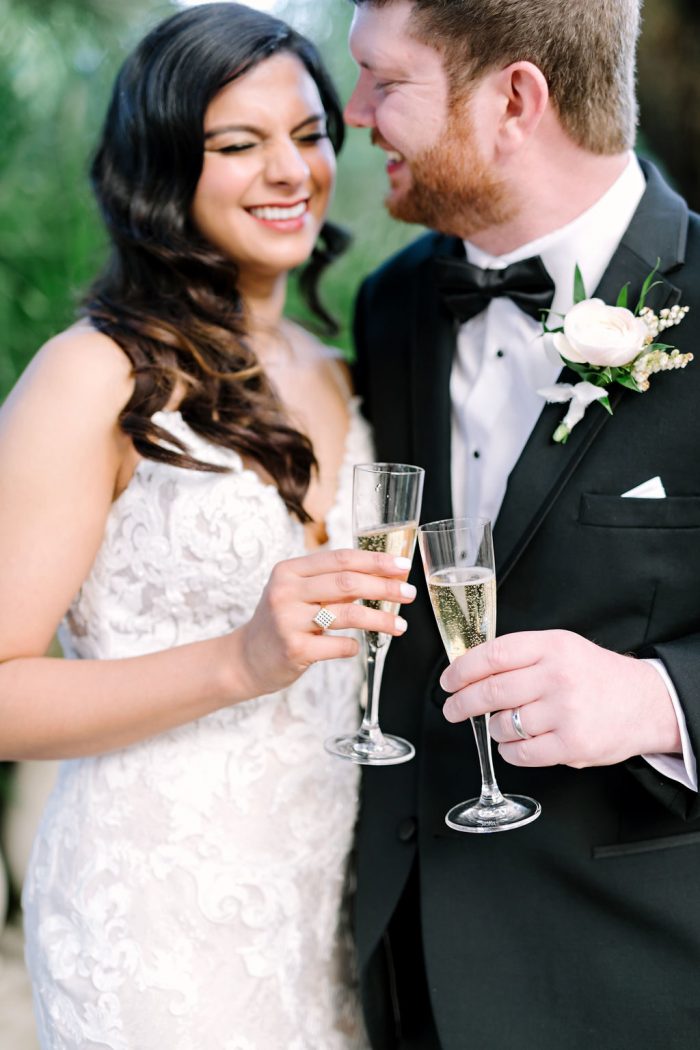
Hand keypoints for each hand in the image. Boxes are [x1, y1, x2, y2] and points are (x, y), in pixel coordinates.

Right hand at [238, 548, 415, 697]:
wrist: (246, 659)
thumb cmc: (282, 622)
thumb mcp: (298, 593)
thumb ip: (332, 583)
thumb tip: (382, 576)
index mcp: (289, 570)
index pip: (341, 558)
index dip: (375, 560)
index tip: (402, 566)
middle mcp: (286, 591)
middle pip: (347, 582)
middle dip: (384, 587)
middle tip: (409, 593)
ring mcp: (288, 621)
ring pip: (347, 613)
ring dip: (380, 619)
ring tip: (400, 626)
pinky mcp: (294, 649)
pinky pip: (338, 645)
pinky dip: (354, 646)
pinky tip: (358, 646)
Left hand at [439, 630, 681, 768]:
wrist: (646, 703)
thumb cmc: (596, 675)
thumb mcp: (562, 647)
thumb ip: (521, 655)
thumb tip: (469, 669)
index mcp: (552, 647)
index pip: (493, 655)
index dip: (461, 669)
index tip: (447, 681)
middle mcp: (558, 677)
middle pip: (491, 692)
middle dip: (462, 703)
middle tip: (451, 709)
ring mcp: (566, 712)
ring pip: (503, 724)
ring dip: (492, 727)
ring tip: (500, 724)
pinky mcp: (572, 745)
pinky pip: (521, 753)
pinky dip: (508, 751)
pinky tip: (512, 744)